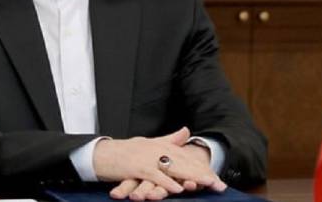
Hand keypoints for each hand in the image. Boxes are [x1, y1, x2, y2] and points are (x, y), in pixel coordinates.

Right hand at [96, 127, 226, 198]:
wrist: (103, 153)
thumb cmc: (126, 152)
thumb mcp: (150, 144)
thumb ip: (170, 139)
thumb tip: (186, 131)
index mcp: (162, 145)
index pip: (187, 158)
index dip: (203, 168)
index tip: (217, 180)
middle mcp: (157, 149)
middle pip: (184, 162)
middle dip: (202, 174)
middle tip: (218, 184)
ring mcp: (148, 158)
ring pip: (173, 168)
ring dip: (190, 177)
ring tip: (206, 184)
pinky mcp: (138, 167)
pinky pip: (155, 175)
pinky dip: (167, 182)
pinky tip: (179, 189)